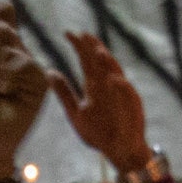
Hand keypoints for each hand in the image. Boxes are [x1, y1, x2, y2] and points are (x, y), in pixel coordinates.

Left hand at [51, 32, 158, 175]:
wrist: (119, 149)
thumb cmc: (98, 131)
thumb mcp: (75, 111)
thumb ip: (64, 92)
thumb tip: (49, 72)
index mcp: (93, 86)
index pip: (85, 61)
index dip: (78, 47)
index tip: (68, 33)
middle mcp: (107, 86)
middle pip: (99, 62)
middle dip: (91, 48)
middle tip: (83, 34)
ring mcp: (121, 94)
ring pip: (114, 73)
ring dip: (108, 64)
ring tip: (98, 52)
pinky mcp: (132, 104)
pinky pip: (127, 94)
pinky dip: (121, 87)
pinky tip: (113, 80)